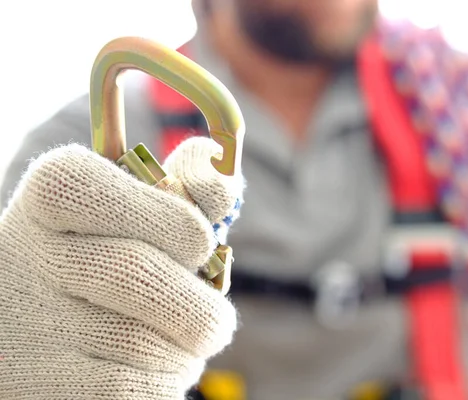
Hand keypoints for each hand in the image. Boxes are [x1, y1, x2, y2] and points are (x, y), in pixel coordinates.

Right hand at [0, 137, 243, 398]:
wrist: (36, 330)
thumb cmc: (106, 262)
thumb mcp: (133, 212)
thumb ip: (181, 187)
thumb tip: (215, 159)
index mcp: (56, 191)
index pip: (117, 190)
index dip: (178, 222)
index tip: (200, 244)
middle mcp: (28, 251)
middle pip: (137, 272)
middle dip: (200, 306)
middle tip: (215, 322)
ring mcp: (27, 321)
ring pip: (141, 340)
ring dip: (183, 349)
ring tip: (179, 345)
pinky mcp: (35, 384)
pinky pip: (129, 388)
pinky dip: (161, 382)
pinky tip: (152, 370)